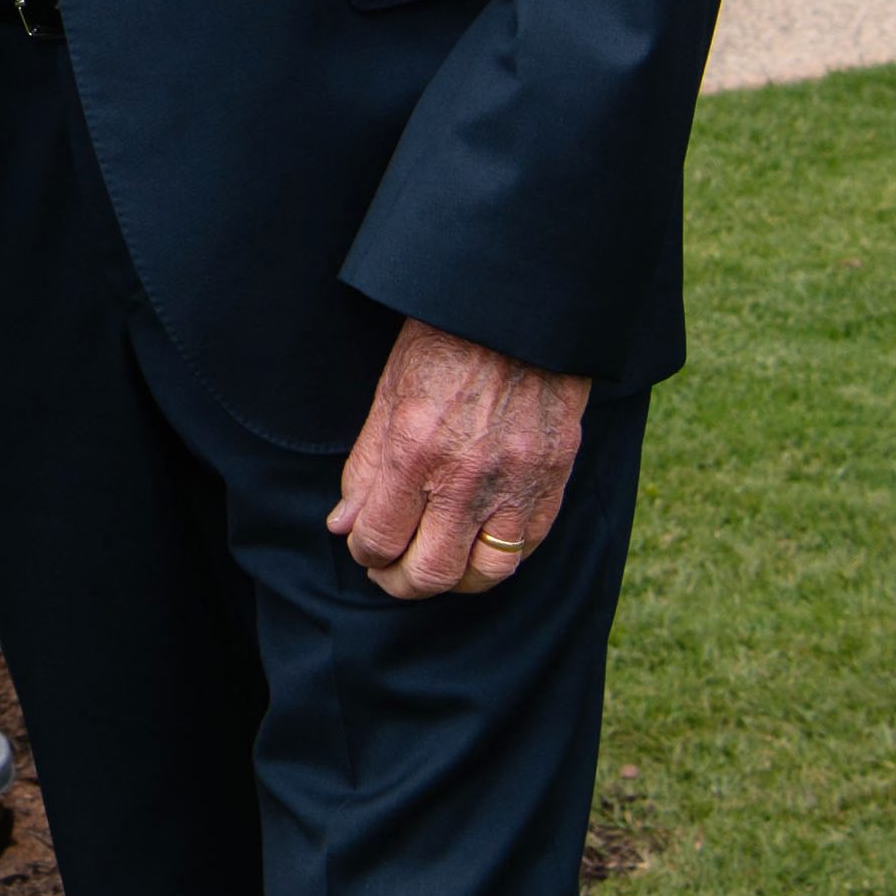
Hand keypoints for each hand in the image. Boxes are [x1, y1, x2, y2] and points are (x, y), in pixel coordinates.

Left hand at [328, 316, 590, 600]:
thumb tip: (344, 525)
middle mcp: (466, 479)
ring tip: (435, 562)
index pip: (379, 539)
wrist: (516, 313)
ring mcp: (516, 485)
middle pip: (430, 573)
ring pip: (484, 575)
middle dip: (400, 582)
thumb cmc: (444, 343)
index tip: (363, 546)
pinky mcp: (552, 483)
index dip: (364, 552)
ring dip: (453, 580)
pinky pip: (527, 548)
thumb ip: (366, 467)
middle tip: (390, 571)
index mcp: (416, 452)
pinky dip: (498, 557)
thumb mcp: (387, 394)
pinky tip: (477, 544)